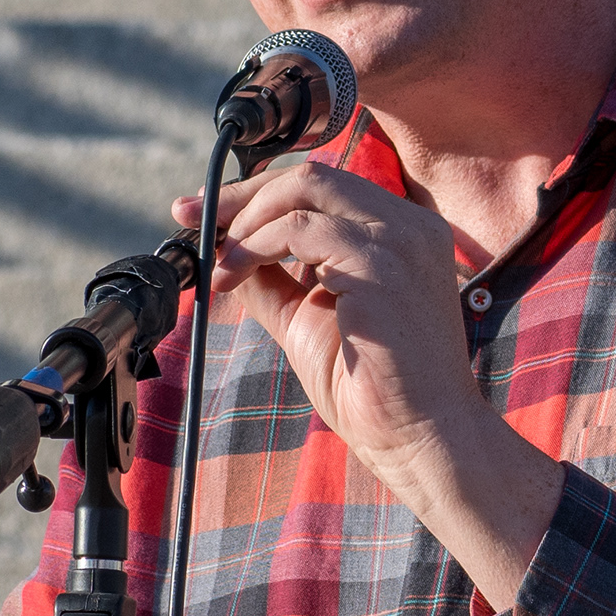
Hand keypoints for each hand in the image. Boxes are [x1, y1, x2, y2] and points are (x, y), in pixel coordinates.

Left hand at [182, 166, 563, 606]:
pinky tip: (232, 277)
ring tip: (217, 267)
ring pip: (304, 191)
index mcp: (403, 234)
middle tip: (192, 218)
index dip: (259, 193)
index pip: (325, 187)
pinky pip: (299, 230)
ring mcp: (399, 239)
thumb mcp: (310, 320)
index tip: (205, 211)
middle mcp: (409, 226)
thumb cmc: (375, 392)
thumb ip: (275, 282)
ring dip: (245, 225)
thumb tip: (224, 253)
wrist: (422, 439)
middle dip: (243, 195)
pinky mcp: (379, 264)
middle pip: (311, 177)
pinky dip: (254, 246)